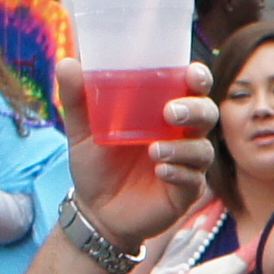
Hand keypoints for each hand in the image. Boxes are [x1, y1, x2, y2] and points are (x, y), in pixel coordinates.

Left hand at [73, 70, 218, 244]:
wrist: (95, 210)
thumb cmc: (96, 164)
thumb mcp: (81, 130)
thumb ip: (77, 98)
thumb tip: (67, 63)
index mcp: (161, 110)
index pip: (190, 87)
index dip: (198, 77)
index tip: (191, 73)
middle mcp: (180, 133)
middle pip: (206, 113)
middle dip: (195, 109)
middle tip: (170, 112)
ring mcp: (186, 163)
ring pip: (203, 148)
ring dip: (182, 147)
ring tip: (154, 150)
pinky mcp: (185, 191)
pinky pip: (193, 179)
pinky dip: (179, 172)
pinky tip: (160, 171)